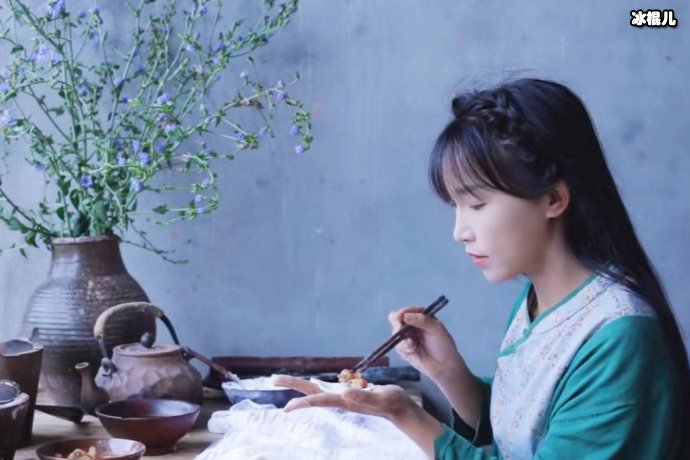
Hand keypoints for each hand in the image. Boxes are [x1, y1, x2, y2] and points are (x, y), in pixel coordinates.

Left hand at [273, 375, 413, 421]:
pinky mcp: (348, 392)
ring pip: (316, 390)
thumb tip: (345, 394)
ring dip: (300, 385)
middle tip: (273, 379)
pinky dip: (315, 384)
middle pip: (311, 392)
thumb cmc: (392, 403)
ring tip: (282, 379)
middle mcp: (339, 399)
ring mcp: (342, 396)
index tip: (286, 407)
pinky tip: (313, 382)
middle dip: (293, 386)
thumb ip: (364, 397)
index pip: (319, 401)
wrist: (400, 408)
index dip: (303, 403)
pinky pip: (326, 388)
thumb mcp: (380, 398)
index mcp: (344, 401)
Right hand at [389, 307, 463, 380]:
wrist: (444, 366)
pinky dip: (403, 347)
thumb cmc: (444, 345)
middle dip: (397, 324)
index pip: (407, 311)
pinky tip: (412, 350)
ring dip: (402, 338)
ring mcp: (407, 337)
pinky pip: (397, 345)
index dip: (402, 313)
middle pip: (397, 320)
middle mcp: (412, 325)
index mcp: (421, 317)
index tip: (399, 318)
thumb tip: (405, 316)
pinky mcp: (404, 349)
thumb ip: (421, 320)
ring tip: (411, 345)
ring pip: (395, 332)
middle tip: (400, 329)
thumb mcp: (436, 329)